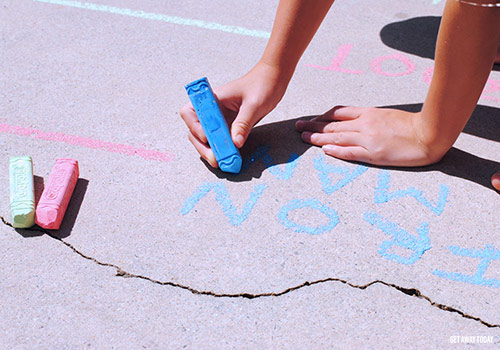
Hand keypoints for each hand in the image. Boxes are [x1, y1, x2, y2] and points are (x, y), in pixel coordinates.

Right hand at [180, 62, 288, 167]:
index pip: (190, 112)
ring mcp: (220, 118)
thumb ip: (243, 123)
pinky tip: (229, 158)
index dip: (194, 126)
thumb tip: (235, 143)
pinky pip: (221, 140)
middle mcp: (212, 109)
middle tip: (214, 159)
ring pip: (207, 138)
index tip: (206, 136)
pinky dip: (223, 150)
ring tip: (221, 162)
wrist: (273, 80)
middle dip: (202, 146)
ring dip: (211, 150)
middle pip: (196, 130)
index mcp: (212, 98)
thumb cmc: (262, 85)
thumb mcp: (253, 105)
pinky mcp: (229, 126)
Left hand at [296, 106, 445, 166]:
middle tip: (298, 127)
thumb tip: (354, 121)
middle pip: (332, 124)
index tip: (312, 119)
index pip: (339, 112)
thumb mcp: (387, 115)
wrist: (430, 133)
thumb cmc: (411, 125)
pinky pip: (351, 152)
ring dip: (318, 138)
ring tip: (304, 138)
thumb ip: (370, 118)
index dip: (322, 116)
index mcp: (368, 113)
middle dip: (313, 125)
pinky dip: (336, 151)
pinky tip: (324, 151)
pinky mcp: (374, 154)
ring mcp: (368, 139)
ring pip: (337, 137)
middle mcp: (364, 124)